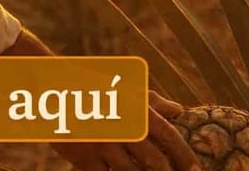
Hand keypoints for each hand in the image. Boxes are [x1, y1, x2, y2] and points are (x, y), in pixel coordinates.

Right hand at [50, 91, 199, 170]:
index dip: (186, 157)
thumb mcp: (122, 87)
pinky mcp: (84, 158)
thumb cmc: (91, 87)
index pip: (169, 137)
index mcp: (133, 109)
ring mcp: (102, 145)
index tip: (197, 170)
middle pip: (156, 163)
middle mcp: (122, 128)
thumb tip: (179, 110)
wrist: (51, 88)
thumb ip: (152, 101)